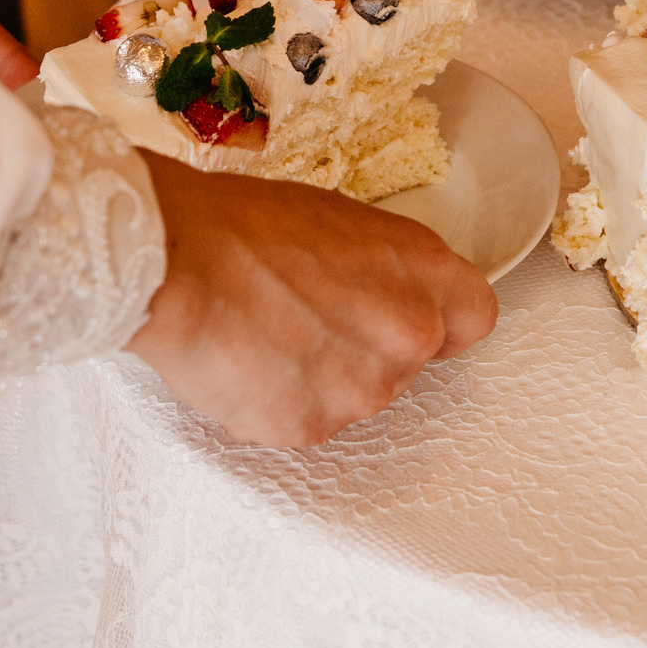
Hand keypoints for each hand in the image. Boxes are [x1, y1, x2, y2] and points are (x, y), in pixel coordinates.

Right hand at [127, 152, 498, 445]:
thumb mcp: (335, 220)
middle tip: (305, 318)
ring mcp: (361, 389)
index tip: (403, 316)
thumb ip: (381, 267)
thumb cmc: (239, 224)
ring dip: (317, 379)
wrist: (172, 260)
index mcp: (423, 273)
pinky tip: (241, 363)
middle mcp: (407, 335)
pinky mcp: (310, 427)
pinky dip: (274, 402)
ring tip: (262, 335)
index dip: (437, 319)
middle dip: (363, 350)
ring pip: (353, 398)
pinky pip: (301, 422)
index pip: (474, 319)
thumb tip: (379, 291)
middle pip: (407, 365)